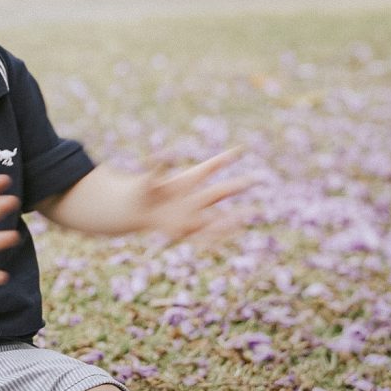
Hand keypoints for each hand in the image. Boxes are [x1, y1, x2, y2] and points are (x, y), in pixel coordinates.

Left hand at [137, 146, 256, 241]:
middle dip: (236, 186)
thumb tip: (159, 157)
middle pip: (218, 192)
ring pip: (215, 215)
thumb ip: (155, 169)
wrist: (136, 209)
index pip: (208, 168)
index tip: (240, 149)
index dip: (223, 159)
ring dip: (229, 217)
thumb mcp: (147, 181)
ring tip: (246, 215)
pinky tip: (226, 240)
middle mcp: (193, 197)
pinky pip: (203, 235)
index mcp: (186, 180)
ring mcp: (191, 214)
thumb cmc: (142, 190)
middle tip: (254, 179)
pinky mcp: (184, 230)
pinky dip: (214, 238)